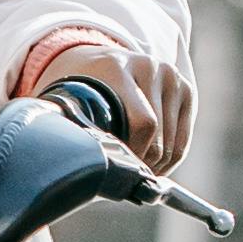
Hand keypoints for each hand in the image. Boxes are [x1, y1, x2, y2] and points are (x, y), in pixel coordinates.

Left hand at [16, 27, 192, 171]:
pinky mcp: (185, 89)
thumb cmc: (77, 91)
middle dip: (142, 165)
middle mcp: (150, 67)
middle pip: (159, 138)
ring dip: (156, 167)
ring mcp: (171, 76)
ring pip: (173, 144)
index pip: (143, 123)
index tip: (116, 172)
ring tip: (133, 174)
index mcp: (117, 67)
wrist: (96, 61)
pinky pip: (183, 141)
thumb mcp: (66, 102)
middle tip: (123, 179)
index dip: (134, 156)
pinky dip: (170, 160)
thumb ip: (63, 130)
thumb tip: (57, 170)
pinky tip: (150, 166)